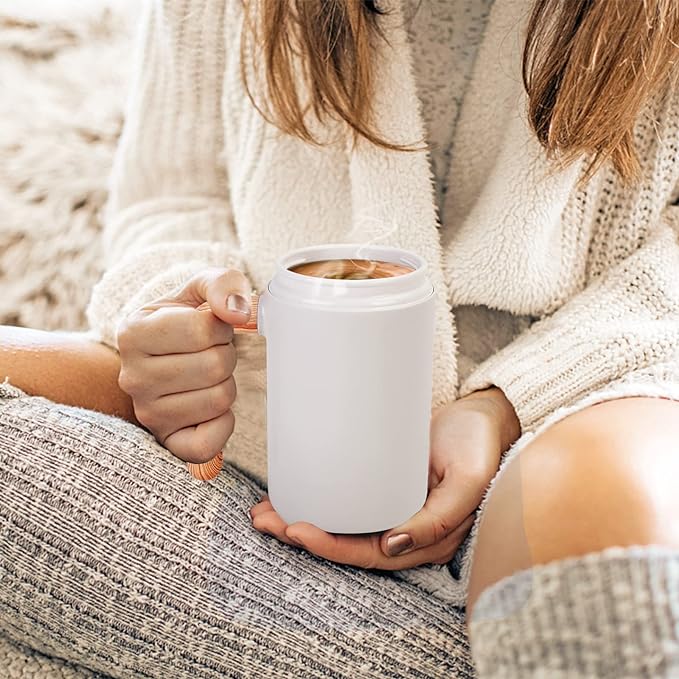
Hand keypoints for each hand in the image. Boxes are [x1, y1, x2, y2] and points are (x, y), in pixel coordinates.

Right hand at [117, 268, 251, 462]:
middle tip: (210, 353)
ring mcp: (147, 414)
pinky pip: (209, 443)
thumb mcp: (200, 290)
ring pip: (219, 399)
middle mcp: (132, 377)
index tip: (208, 328)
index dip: (221, 327)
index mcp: (133, 332)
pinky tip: (211, 407)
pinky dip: (223, 423)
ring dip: (226, 384)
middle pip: (215, 366)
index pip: (203, 329)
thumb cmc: (188, 321)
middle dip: (226, 355)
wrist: (169, 357)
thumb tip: (238, 311)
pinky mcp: (166, 442)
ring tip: (207, 376)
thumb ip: (221, 284)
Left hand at [250, 387, 520, 569]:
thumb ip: (440, 519)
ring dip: (302, 520)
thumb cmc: (479, 446)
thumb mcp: (468, 480)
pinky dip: (318, 500)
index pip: (371, 555)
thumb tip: (393, 548)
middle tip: (266, 520)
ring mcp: (392, 507)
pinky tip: (291, 492)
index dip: (332, 549)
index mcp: (427, 538)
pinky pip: (347, 501)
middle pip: (347, 544)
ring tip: (264, 511)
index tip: (297, 531)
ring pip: (342, 526)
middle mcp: (406, 529)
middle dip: (303, 536)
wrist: (484, 416)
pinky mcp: (384, 486)